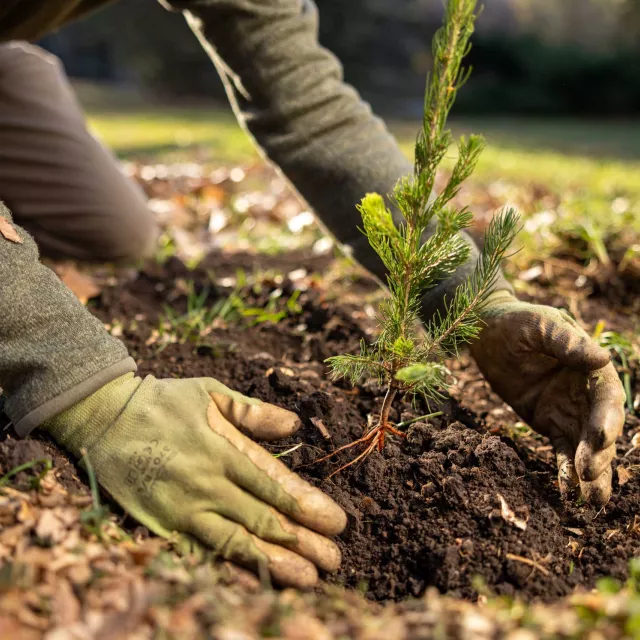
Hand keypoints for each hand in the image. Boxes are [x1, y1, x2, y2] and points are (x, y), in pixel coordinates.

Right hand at [43, 374, 345, 587]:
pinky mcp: (162, 524)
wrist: (103, 416)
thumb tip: (294, 425)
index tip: (337, 522)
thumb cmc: (162, 402)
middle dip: (303, 542)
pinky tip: (253, 580)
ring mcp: (184, 508)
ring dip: (274, 562)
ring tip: (307, 578)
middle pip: (263, 520)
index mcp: (224, 450)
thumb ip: (253, 411)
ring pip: (236, 542)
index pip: (274, 486)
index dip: (307, 506)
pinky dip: (228, 567)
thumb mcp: (211, 391)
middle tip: (334, 560)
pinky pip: (200, 551)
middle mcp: (208, 484)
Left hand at [470, 291, 624, 505]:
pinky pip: (561, 449)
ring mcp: (568, 410)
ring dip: (592, 474)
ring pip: (586, 447)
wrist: (486, 331)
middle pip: (601, 429)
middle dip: (600, 454)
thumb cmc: (516, 322)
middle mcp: (585, 393)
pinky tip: (567, 493)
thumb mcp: (539, 325)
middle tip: (588, 474)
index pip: (606, 398)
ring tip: (592, 503)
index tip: (598, 438)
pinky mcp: (548, 422)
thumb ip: (566, 342)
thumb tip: (601, 360)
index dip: (606, 420)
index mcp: (590, 368)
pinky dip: (565, 471)